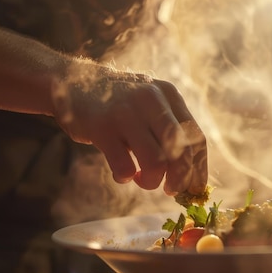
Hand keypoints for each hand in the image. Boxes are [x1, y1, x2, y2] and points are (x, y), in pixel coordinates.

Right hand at [52, 60, 206, 195]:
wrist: (72, 81)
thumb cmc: (119, 104)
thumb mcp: (151, 104)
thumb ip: (171, 130)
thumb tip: (191, 177)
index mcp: (169, 96)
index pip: (197, 138)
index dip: (199, 170)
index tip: (194, 189)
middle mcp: (151, 100)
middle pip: (181, 151)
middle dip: (180, 180)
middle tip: (171, 191)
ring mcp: (126, 112)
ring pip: (156, 161)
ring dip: (152, 181)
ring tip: (142, 180)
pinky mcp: (102, 127)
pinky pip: (124, 166)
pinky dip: (125, 177)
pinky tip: (122, 173)